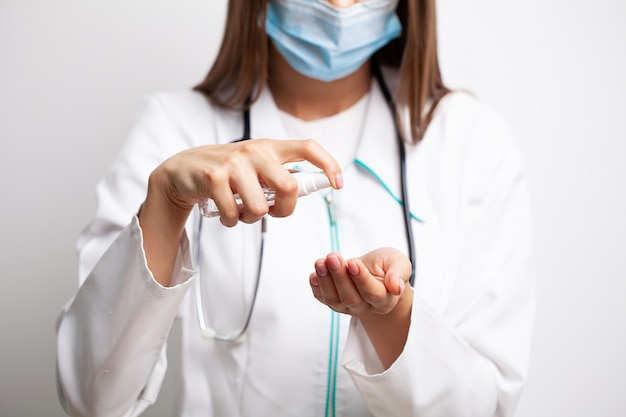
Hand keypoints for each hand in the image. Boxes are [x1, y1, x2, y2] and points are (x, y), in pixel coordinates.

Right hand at [138, 138, 340, 285]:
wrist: (182, 170)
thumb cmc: (228, 172)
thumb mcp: (256, 166)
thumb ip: (281, 174)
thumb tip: (316, 186)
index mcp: (270, 147)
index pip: (308, 148)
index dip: (328, 165)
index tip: (338, 184)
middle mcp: (254, 150)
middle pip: (289, 187)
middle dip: (285, 210)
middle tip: (272, 212)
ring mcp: (233, 163)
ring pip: (260, 208)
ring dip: (252, 219)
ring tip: (241, 211)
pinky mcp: (213, 178)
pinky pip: (233, 215)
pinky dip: (231, 221)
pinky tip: (224, 212)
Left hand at [309, 247, 412, 318]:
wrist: (375, 270)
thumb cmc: (387, 266)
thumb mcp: (398, 262)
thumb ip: (399, 273)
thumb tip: (396, 287)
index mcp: (385, 300)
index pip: (372, 293)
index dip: (361, 279)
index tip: (353, 263)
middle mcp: (366, 307)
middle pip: (351, 298)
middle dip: (339, 277)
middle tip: (332, 257)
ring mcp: (348, 307)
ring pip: (335, 300)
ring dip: (325, 280)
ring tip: (320, 262)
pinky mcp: (334, 302)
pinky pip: (323, 299)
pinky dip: (316, 288)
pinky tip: (314, 275)